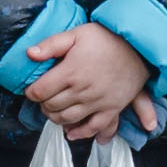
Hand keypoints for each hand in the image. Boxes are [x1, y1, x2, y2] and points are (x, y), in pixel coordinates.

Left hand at [20, 22, 153, 143]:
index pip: (40, 91)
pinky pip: (93, 127)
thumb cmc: (105, 38)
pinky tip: (70, 133)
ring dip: (55, 118)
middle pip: (52, 106)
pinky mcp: (111, 108)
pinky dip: (80, 133)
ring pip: (68, 118)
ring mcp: (97, 101)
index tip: (32, 89)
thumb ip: (51, 44)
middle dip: (42, 104)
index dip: (31, 92)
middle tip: (42, 99)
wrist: (137, 47)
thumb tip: (29, 54)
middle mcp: (82, 90)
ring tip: (53, 111)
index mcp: (71, 71)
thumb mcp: (76, 34)